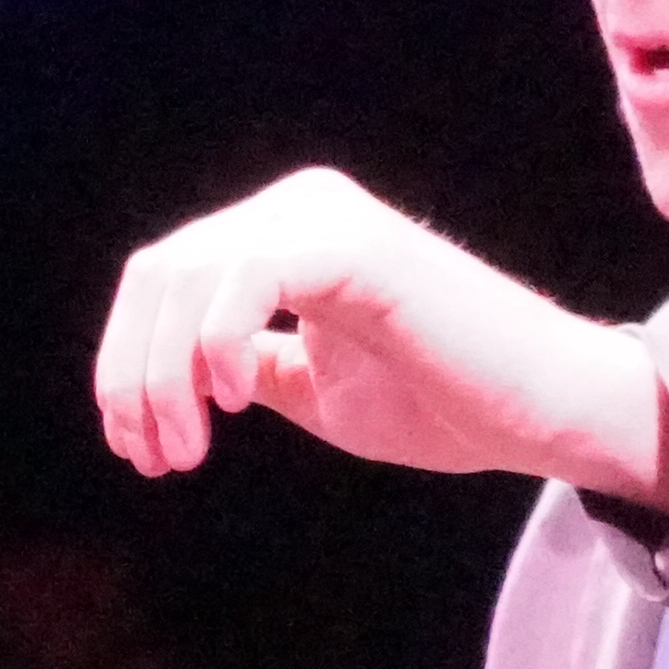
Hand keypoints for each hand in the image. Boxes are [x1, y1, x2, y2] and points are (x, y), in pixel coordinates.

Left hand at [93, 171, 668, 496]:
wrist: (541, 413)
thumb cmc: (443, 404)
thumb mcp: (312, 389)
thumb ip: (247, 366)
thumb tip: (172, 377)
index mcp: (283, 234)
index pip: (164, 279)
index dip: (127, 366)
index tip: (141, 451)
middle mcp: (297, 208)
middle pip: (158, 273)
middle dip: (133, 377)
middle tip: (157, 460)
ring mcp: (325, 218)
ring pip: (186, 276)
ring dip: (165, 376)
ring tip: (190, 451)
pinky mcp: (355, 246)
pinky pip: (246, 278)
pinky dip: (219, 344)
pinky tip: (240, 400)